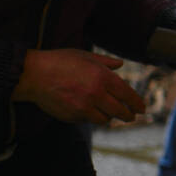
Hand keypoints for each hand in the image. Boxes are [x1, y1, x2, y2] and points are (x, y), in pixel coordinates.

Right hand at [12, 49, 145, 124]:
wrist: (33, 74)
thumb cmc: (59, 61)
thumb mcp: (84, 56)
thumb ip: (105, 62)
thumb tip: (120, 64)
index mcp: (102, 77)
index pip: (127, 95)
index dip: (137, 103)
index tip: (142, 108)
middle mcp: (96, 94)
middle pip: (120, 111)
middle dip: (128, 115)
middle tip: (131, 116)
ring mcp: (84, 107)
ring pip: (105, 119)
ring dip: (108, 117)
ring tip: (110, 114)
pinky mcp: (73, 116)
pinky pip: (88, 120)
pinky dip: (91, 117)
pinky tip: (89, 111)